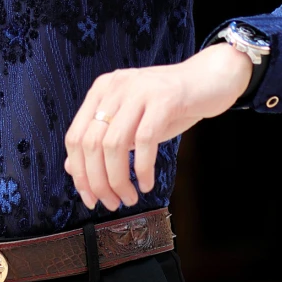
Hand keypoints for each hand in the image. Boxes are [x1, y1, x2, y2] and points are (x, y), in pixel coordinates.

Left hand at [63, 43, 252, 211]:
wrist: (209, 79)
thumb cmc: (169, 104)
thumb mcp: (131, 119)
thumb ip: (103, 138)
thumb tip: (72, 168)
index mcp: (102, 90)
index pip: (75, 137)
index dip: (79, 172)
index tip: (89, 197)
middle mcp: (115, 87)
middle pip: (91, 143)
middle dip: (98, 182)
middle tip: (111, 203)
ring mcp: (139, 91)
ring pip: (113, 145)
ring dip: (118, 180)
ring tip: (129, 197)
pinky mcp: (164, 99)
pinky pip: (145, 141)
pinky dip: (143, 169)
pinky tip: (147, 183)